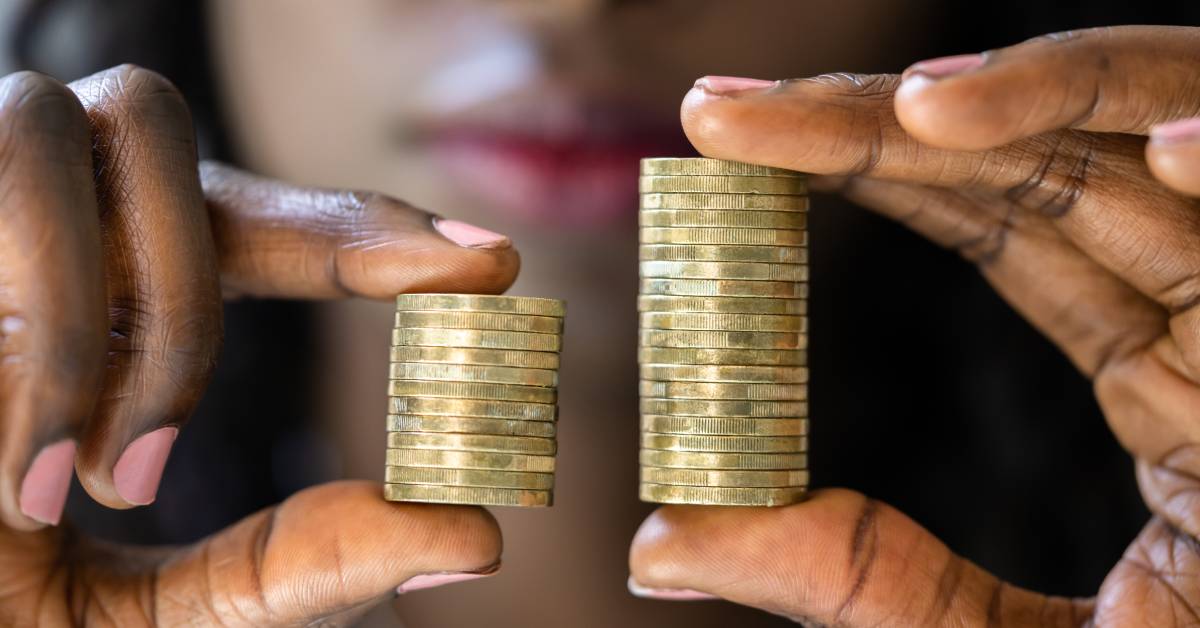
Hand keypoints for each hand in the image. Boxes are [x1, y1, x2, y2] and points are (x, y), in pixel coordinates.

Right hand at [0, 65, 516, 624]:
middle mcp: (24, 224)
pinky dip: (40, 334)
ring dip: (116, 310)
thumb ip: (289, 571)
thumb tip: (473, 536)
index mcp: (98, 297)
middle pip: (163, 132)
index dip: (371, 229)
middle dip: (211, 274)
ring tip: (76, 474)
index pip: (258, 220)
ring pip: (77, 128)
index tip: (493, 265)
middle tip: (157, 458)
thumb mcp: (131, 616)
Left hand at [629, 26, 1199, 625]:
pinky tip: (1177, 151)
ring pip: (1167, 141)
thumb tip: (657, 544)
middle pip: (1044, 162)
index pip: (989, 218)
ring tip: (909, 114)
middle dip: (885, 120)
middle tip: (727, 110)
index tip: (718, 143)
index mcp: (1151, 358)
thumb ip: (849, 577)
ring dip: (1050, 105)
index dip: (857, 165)